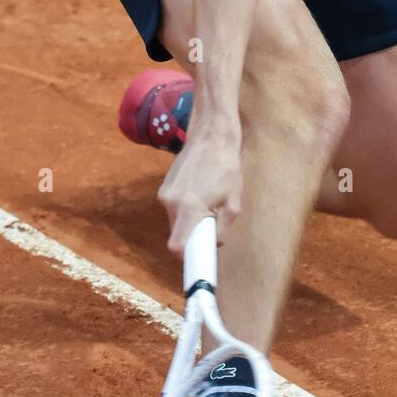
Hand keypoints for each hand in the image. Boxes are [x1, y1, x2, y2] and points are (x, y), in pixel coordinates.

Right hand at [158, 135, 241, 253]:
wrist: (211, 136)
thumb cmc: (226, 168)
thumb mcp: (233, 202)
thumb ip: (222, 228)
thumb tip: (214, 244)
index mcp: (189, 208)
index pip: (177, 246)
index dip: (187, 256)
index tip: (197, 260)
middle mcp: (171, 202)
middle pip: (177, 234)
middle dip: (192, 235)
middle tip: (211, 224)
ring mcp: (164, 193)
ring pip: (175, 220)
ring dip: (189, 220)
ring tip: (208, 202)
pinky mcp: (163, 186)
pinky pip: (173, 207)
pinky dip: (184, 208)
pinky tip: (199, 192)